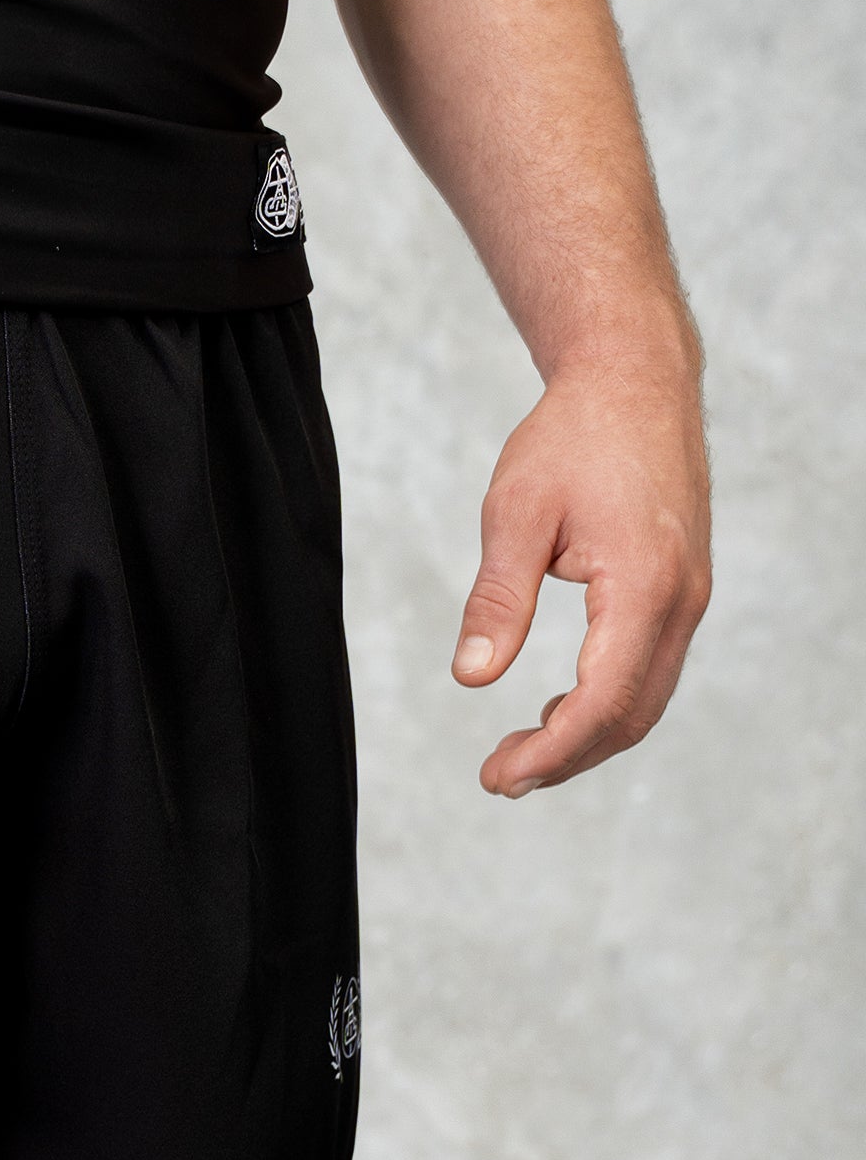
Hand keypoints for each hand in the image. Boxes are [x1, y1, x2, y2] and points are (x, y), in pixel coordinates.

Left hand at [451, 357, 710, 795]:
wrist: (634, 381)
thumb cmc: (571, 438)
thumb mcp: (515, 515)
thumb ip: (497, 601)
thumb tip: (471, 677)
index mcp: (643, 586)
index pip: (601, 702)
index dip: (550, 753)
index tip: (496, 777)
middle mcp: (681, 601)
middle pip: (630, 715)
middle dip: (565, 759)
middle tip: (498, 778)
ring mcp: (689, 597)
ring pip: (645, 698)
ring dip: (585, 737)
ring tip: (518, 757)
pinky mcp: (680, 590)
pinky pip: (648, 668)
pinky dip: (605, 703)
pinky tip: (554, 710)